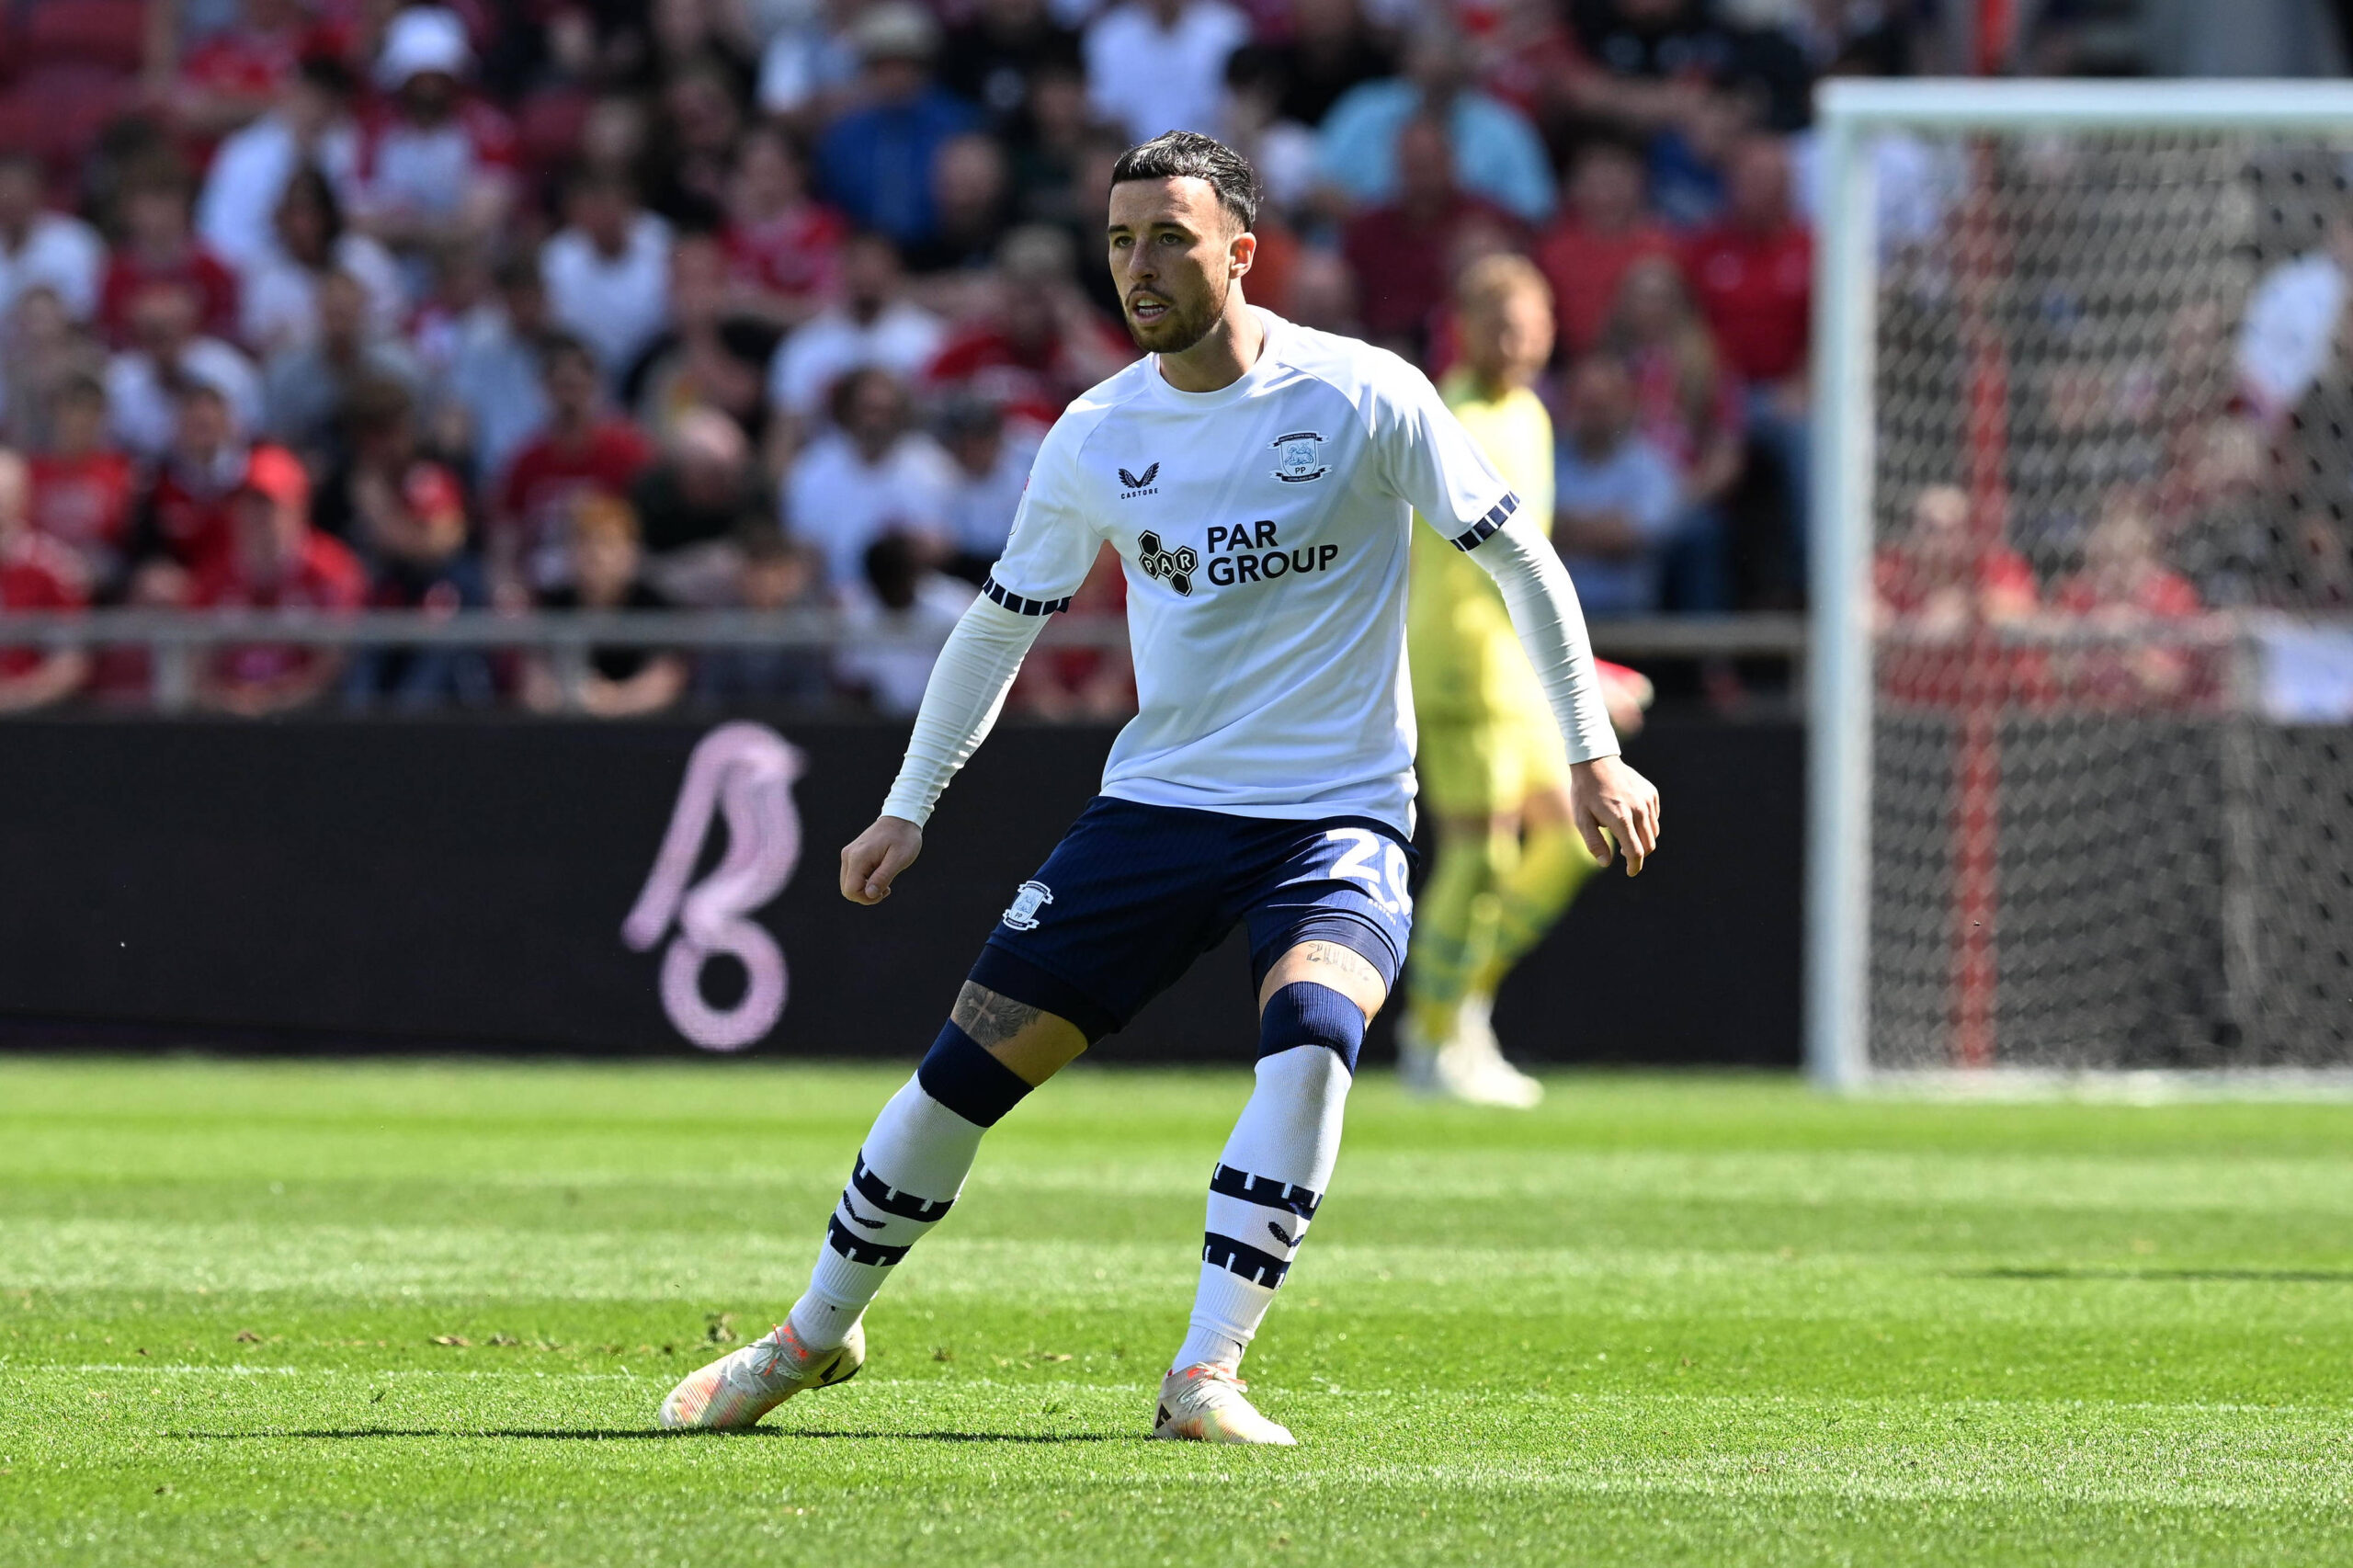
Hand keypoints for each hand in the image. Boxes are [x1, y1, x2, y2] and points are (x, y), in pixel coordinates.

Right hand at [840, 815, 922, 904]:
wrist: (901, 817)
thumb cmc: (903, 838)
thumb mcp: (899, 860)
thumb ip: (883, 877)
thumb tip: (869, 894)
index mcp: (858, 858)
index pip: (851, 890)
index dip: (866, 898)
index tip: (885, 891)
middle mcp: (848, 855)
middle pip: (847, 889)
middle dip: (866, 895)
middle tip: (886, 888)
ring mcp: (849, 854)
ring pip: (849, 883)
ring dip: (865, 888)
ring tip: (885, 879)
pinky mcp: (852, 854)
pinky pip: (853, 875)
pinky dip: (864, 880)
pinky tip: (879, 873)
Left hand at [1569, 754, 1660, 875]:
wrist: (1595, 761)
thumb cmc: (1585, 793)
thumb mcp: (1581, 820)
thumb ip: (1594, 843)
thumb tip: (1606, 863)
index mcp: (1621, 818)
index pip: (1636, 851)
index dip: (1635, 866)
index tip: (1631, 872)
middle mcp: (1638, 809)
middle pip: (1648, 844)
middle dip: (1638, 854)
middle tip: (1624, 854)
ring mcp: (1647, 800)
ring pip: (1654, 832)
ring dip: (1642, 840)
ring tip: (1625, 835)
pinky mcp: (1651, 793)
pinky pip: (1654, 817)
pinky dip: (1646, 824)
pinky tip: (1631, 819)